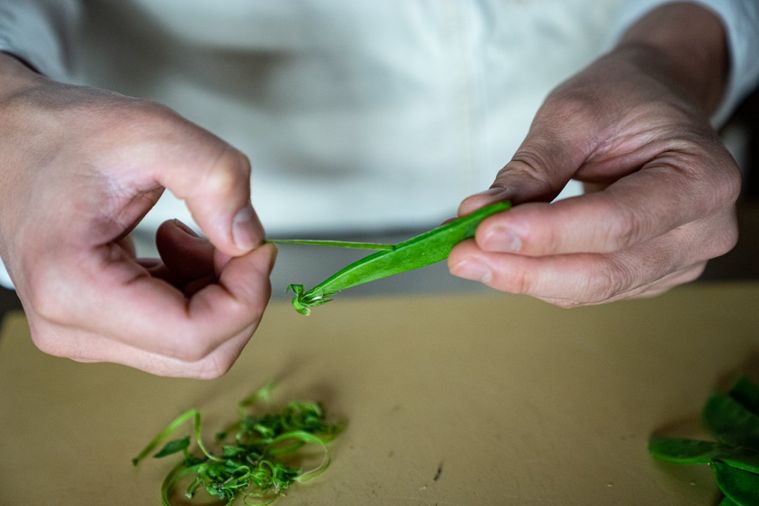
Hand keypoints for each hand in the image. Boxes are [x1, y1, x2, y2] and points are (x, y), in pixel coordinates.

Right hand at [0, 54, 274, 376]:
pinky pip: (173, 330)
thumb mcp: (152, 131)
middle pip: (200, 355)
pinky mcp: (97, 325)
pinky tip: (178, 245)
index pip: (194, 337)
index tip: (259, 248)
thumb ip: (216, 177)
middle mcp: (73, 328)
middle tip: (235, 238)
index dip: (247, 297)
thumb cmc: (65, 134)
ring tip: (196, 233)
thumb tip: (249, 239)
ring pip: (192, 347)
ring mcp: (83, 333)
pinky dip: (196, 291)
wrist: (11, 139)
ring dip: (217, 291)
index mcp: (76, 289)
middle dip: (238, 297)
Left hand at [449, 4, 739, 306]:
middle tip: (461, 257)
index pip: (617, 223)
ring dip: (523, 277)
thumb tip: (478, 215)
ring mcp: (678, 261)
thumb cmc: (623, 100)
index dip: (547, 235)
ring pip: (590, 287)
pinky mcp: (648, 275)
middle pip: (604, 271)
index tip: (484, 232)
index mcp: (702, 180)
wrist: (654, 106)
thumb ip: (532, 168)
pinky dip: (539, 276)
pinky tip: (501, 260)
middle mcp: (702, 232)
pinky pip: (587, 287)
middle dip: (525, 269)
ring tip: (468, 257)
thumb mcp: (575, 113)